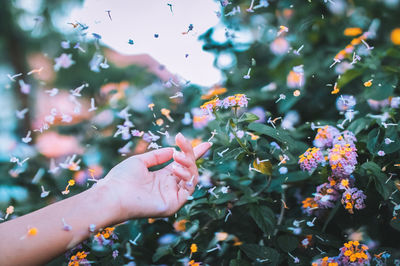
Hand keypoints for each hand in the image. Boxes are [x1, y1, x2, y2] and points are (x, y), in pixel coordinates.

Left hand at [96, 133, 210, 221]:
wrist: (113, 195)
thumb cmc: (121, 178)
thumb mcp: (140, 161)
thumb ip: (157, 156)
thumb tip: (172, 149)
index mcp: (162, 177)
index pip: (182, 165)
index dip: (194, 154)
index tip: (206, 144)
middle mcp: (169, 187)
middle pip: (190, 168)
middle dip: (190, 152)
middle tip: (182, 140)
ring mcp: (172, 196)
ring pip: (192, 177)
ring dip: (188, 163)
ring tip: (176, 156)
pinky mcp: (174, 204)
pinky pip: (188, 189)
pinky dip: (186, 176)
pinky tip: (175, 168)